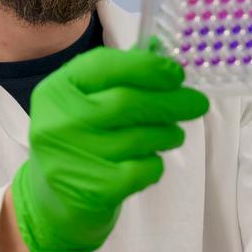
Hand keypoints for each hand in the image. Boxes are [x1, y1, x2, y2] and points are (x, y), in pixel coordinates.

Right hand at [12, 43, 208, 251]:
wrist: (54, 202)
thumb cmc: (79, 141)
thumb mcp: (86, 102)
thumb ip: (120, 75)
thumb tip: (162, 49)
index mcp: (57, 90)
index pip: (104, 66)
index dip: (146, 67)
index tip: (177, 74)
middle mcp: (59, 121)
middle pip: (127, 102)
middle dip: (170, 101)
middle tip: (197, 103)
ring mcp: (73, 158)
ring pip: (139, 137)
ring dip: (167, 133)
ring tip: (173, 134)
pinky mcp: (93, 190)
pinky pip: (142, 169)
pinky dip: (155, 164)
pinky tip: (150, 161)